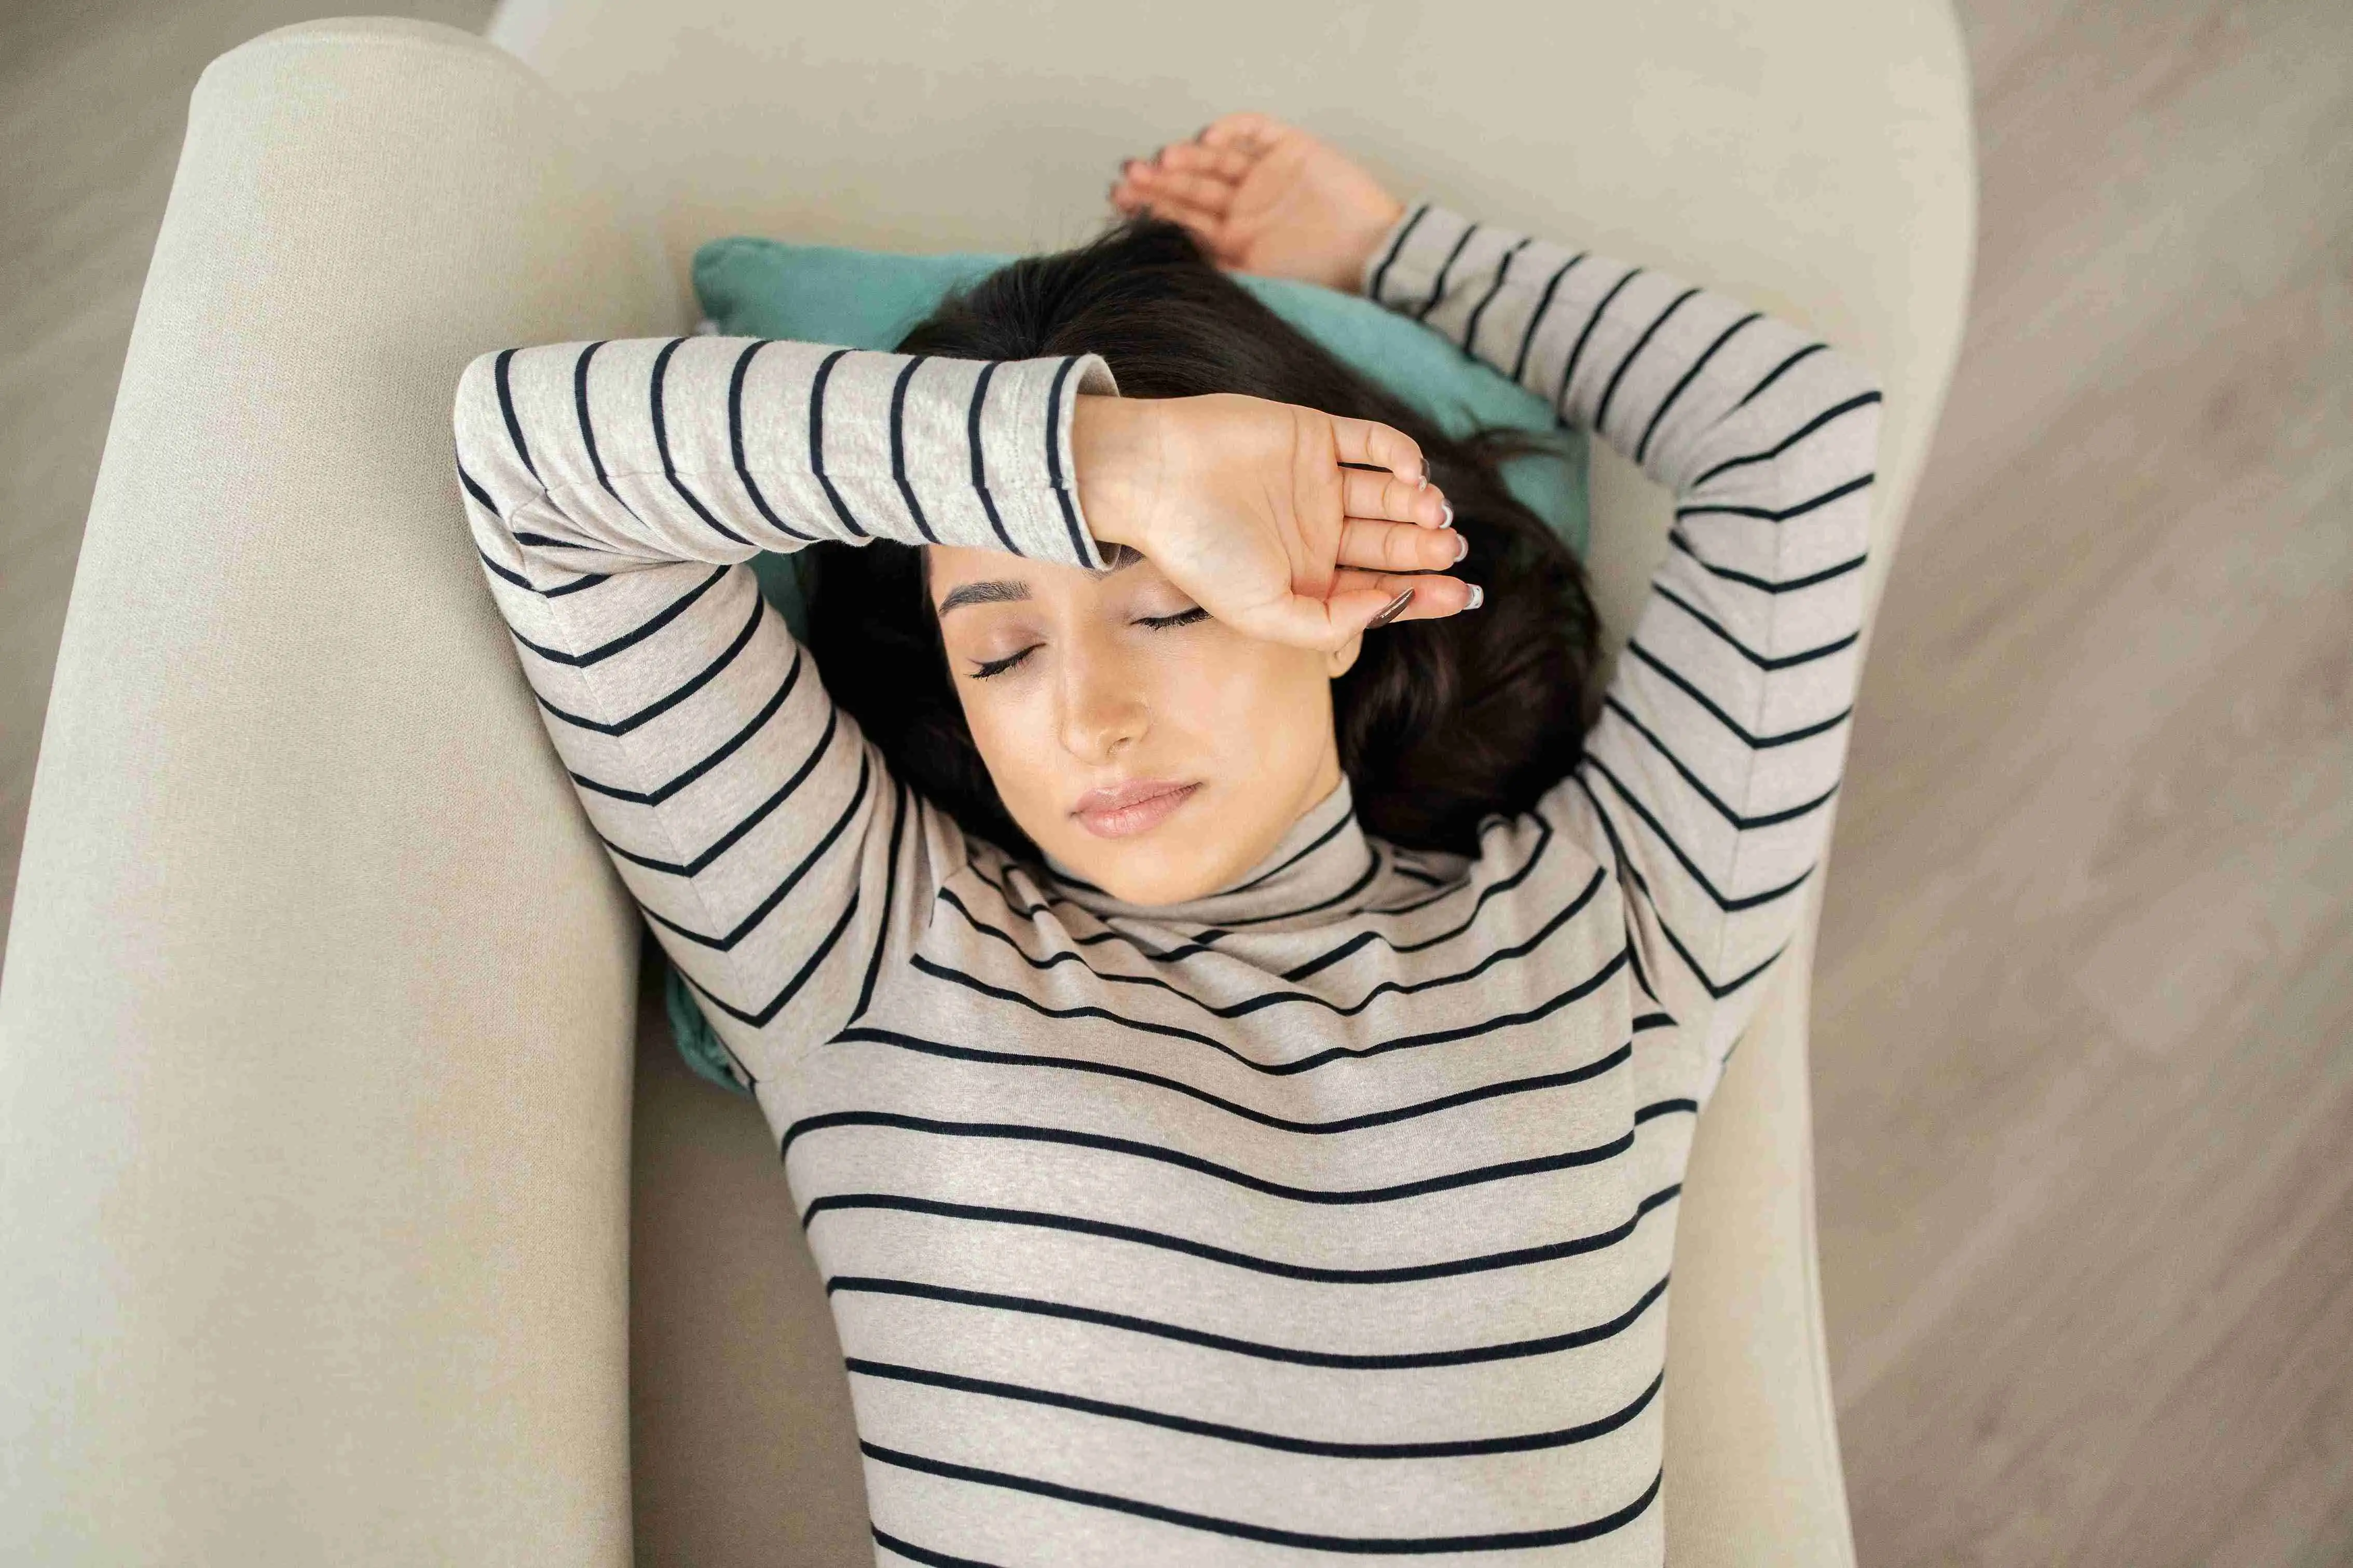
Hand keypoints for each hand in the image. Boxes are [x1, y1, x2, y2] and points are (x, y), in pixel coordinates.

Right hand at [1072, 393, 1476, 651]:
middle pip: (1392, 544)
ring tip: (1433, 515)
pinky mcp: (1315, 435)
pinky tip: (1411, 475)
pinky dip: (1401, 456)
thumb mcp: (1263, 614)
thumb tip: (1385, 603)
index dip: (1423, 595)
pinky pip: (1373, 443)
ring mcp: (1319, 482)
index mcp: (1308, 579)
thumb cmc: (1199, 552)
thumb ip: (1327, 624)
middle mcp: (1319, 532)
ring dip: (1420, 506)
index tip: (1461, 595)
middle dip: (1427, 550)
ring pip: (1390, 496)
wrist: (1155, 477)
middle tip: (1450, 550)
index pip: (1380, 589)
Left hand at [1109, 113, 1405, 293]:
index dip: (1153, 209)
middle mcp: (1244, 205)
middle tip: (1130, 177)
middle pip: (1192, 187)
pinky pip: (1254, 131)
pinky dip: (1231, 131)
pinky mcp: (1290, 148)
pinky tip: (1208, 139)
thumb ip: (1219, 272)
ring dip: (1188, 157)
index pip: (1184, 219)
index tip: (1121, 204)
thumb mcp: (1261, 284)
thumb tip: (1162, 273)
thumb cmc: (1324, 277)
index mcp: (1233, 239)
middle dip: (1160, 181)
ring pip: (1216, 159)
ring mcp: (1265, 175)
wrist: (1375, 253)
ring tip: (1164, 160)